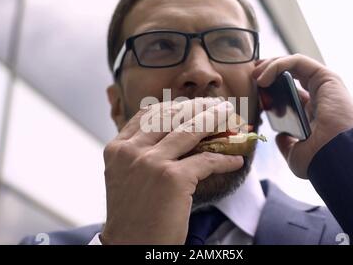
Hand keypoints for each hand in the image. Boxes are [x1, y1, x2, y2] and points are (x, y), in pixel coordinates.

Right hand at [100, 98, 243, 243]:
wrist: (130, 247)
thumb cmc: (132, 215)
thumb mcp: (127, 176)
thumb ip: (143, 152)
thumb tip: (179, 133)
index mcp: (117, 148)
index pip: (149, 114)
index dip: (176, 106)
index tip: (194, 105)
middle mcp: (131, 151)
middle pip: (172, 116)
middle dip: (200, 108)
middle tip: (219, 106)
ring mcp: (151, 163)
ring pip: (191, 130)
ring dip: (216, 121)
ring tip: (232, 120)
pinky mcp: (172, 178)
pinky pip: (207, 160)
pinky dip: (225, 160)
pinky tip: (235, 160)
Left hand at [253, 54, 352, 178]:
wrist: (334, 158)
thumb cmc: (318, 160)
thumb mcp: (296, 153)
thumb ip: (287, 143)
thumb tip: (280, 137)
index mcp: (314, 113)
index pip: (291, 92)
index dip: (271, 87)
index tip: (254, 91)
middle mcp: (320, 97)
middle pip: (292, 74)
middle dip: (269, 70)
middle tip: (252, 76)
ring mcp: (324, 86)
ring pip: (294, 64)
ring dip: (271, 65)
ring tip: (255, 75)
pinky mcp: (327, 78)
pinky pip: (298, 62)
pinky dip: (278, 65)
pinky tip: (263, 78)